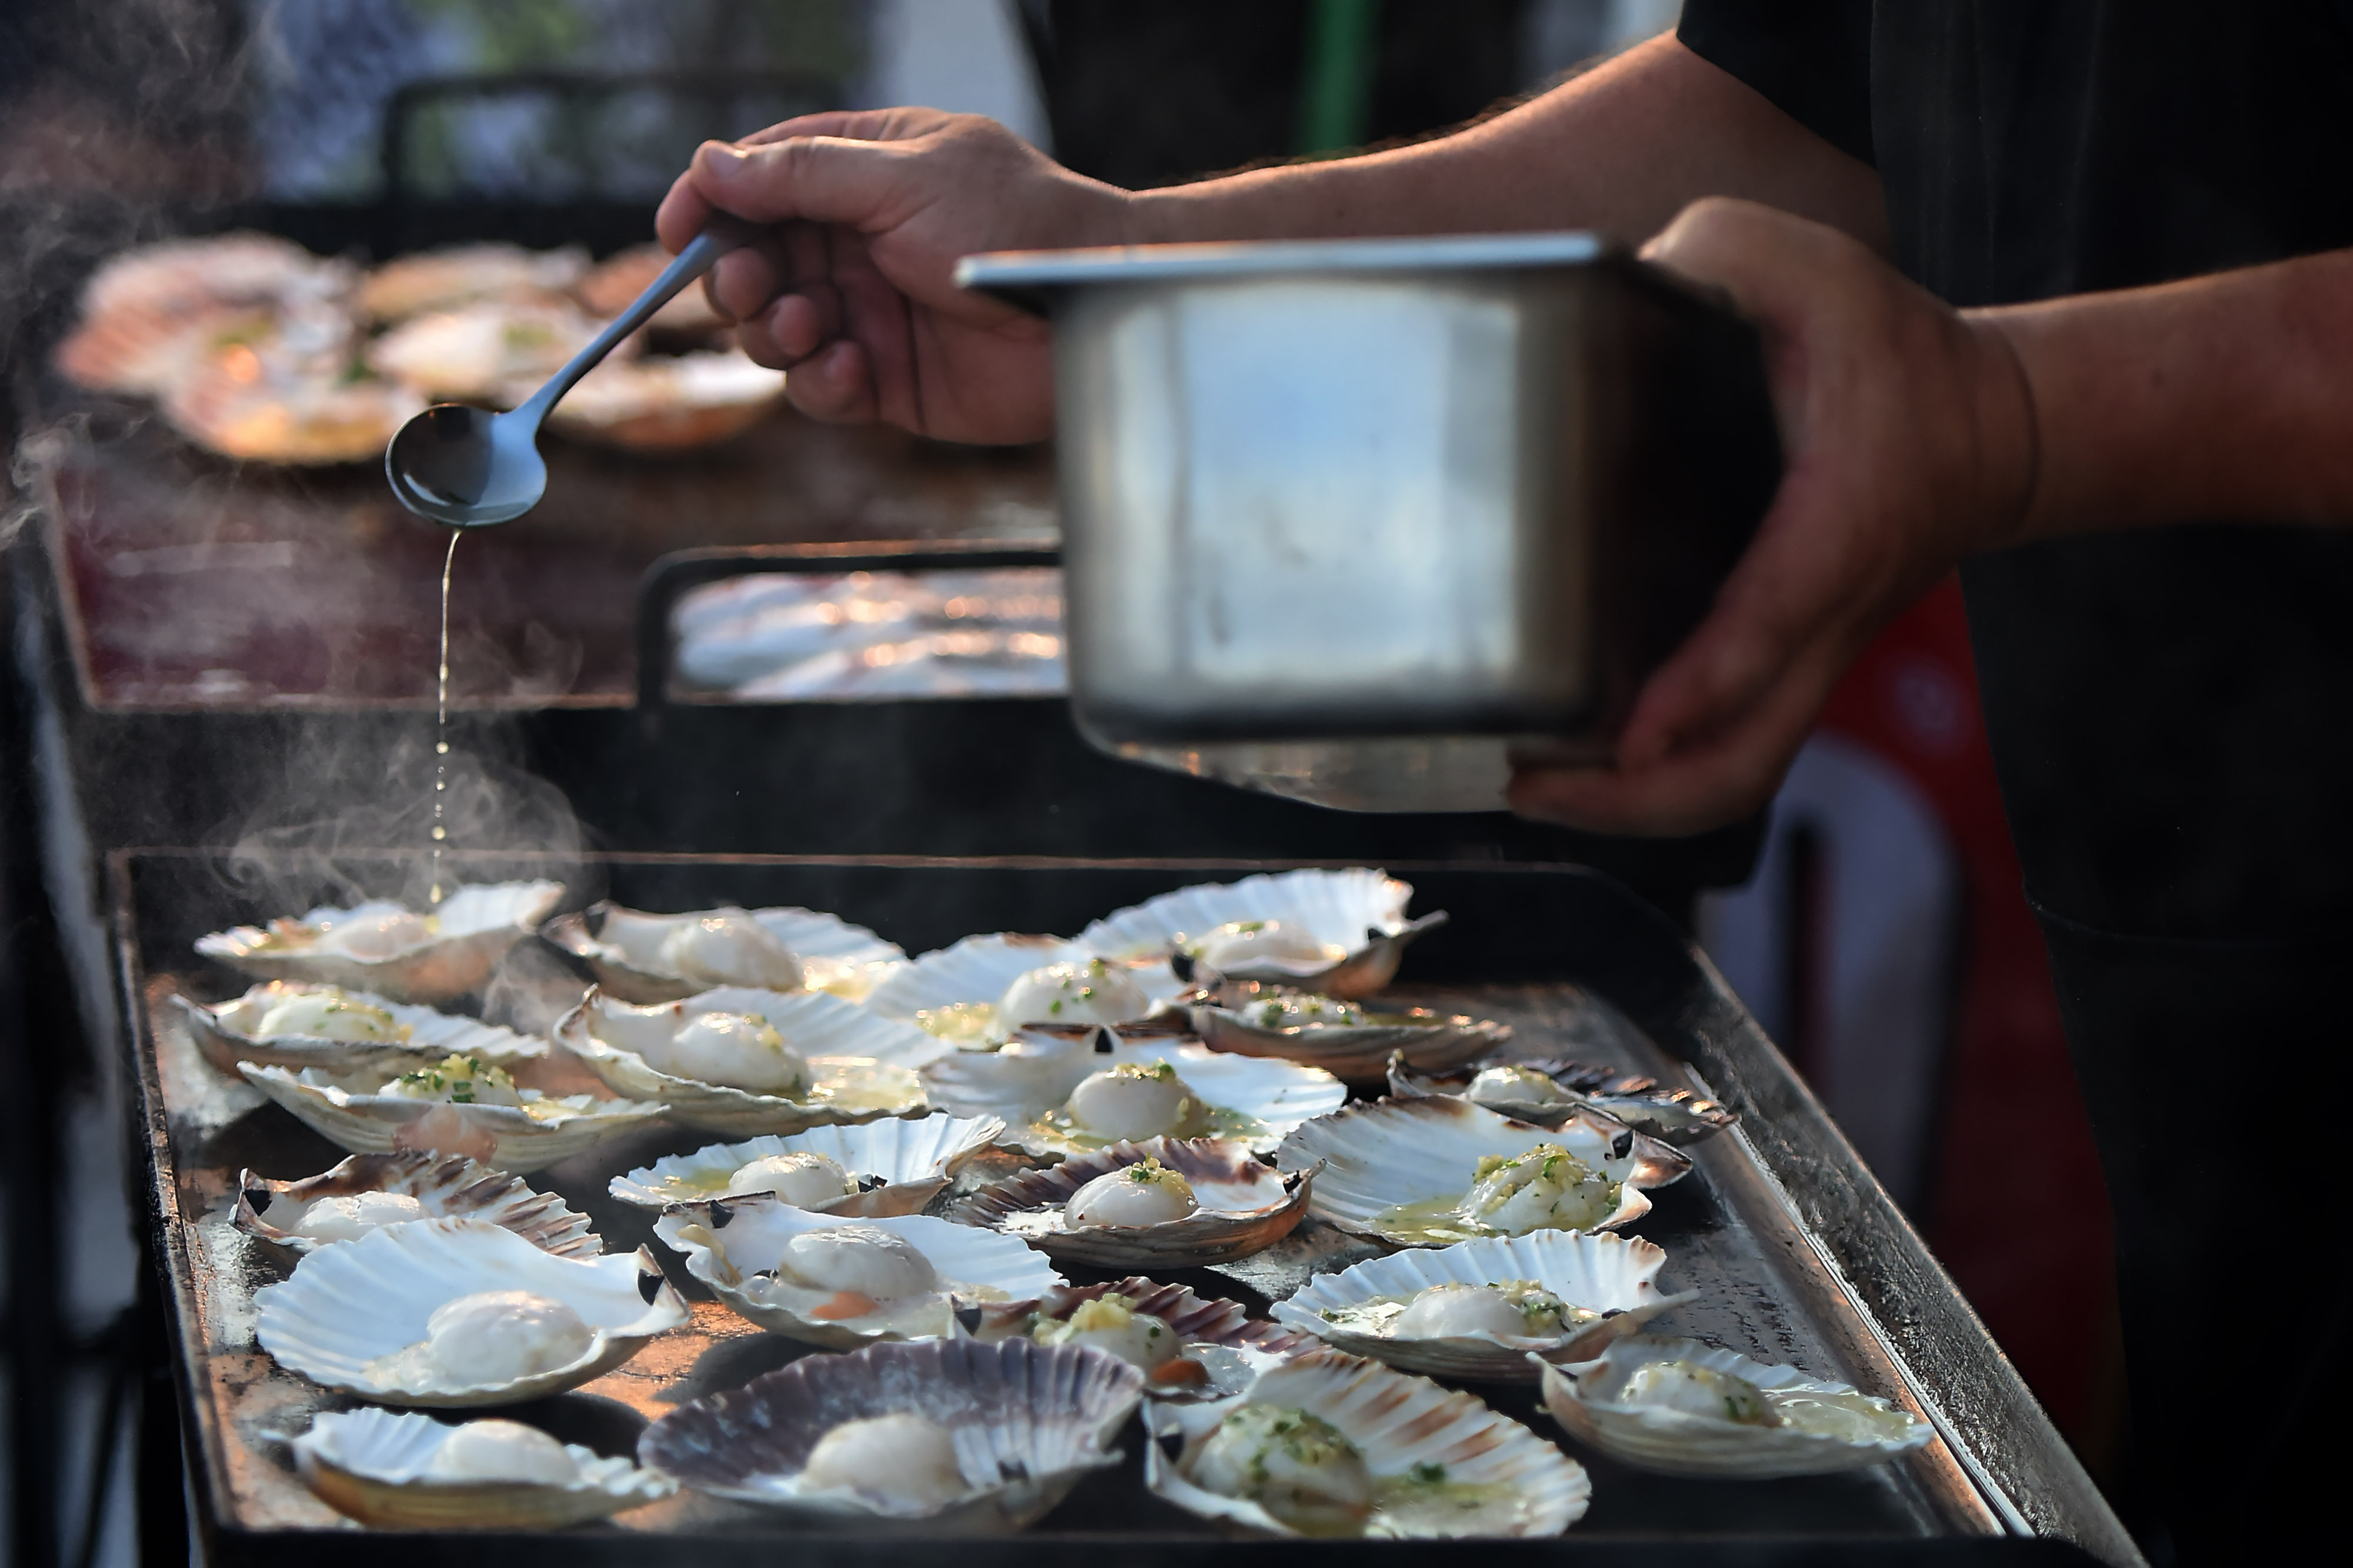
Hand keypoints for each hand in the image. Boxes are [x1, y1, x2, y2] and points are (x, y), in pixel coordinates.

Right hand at [655, 110, 1133, 441]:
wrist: (1088, 310)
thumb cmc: (1016, 225)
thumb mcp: (903, 179)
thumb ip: (803, 174)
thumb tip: (711, 164)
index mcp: (863, 170)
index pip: (759, 177)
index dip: (709, 202)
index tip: (677, 230)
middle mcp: (857, 241)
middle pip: (753, 260)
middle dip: (739, 277)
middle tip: (755, 289)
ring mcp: (869, 311)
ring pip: (774, 330)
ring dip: (774, 332)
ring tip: (811, 326)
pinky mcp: (887, 379)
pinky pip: (819, 388)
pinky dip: (819, 383)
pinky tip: (849, 369)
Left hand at [1507, 198, 2038, 835]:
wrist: (1993, 426)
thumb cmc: (1898, 351)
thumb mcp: (1817, 270)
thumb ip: (1722, 254)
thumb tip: (1628, 279)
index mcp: (1835, 530)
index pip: (1766, 626)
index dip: (1698, 689)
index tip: (1629, 735)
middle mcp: (1825, 618)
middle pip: (1745, 758)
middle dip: (1638, 800)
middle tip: (1532, 784)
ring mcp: (1810, 657)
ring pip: (1737, 776)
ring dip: (1638, 809)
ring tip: (1535, 789)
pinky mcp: (1790, 668)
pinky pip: (1729, 752)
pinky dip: (1656, 780)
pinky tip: (1577, 762)